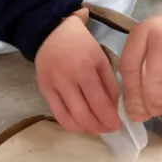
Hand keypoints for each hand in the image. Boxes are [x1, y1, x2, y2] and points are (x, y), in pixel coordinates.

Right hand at [35, 8, 120, 133]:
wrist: (52, 32)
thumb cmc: (82, 44)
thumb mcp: (101, 58)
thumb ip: (109, 83)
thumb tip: (113, 108)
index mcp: (87, 68)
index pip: (100, 102)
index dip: (110, 118)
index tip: (118, 124)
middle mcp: (69, 78)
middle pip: (85, 114)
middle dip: (100, 127)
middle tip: (108, 129)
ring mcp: (53, 85)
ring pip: (70, 119)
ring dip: (85, 128)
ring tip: (96, 128)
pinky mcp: (43, 89)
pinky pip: (57, 115)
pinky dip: (70, 124)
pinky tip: (80, 124)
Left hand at [120, 12, 161, 122]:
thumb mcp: (148, 44)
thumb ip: (137, 70)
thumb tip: (134, 110)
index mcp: (141, 33)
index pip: (129, 68)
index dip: (130, 95)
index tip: (133, 112)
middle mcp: (161, 36)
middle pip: (151, 79)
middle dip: (150, 104)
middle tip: (152, 113)